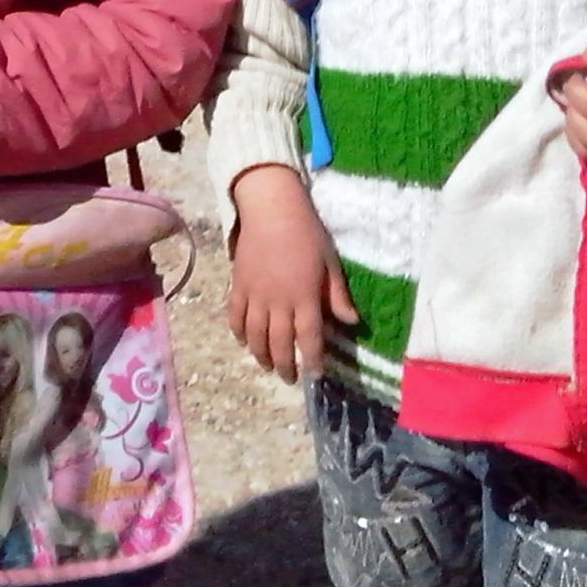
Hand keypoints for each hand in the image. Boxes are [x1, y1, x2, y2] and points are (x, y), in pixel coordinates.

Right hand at [225, 166, 356, 385]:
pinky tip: (244, 341)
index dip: (313, 359)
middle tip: (290, 378)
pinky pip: (235, 316)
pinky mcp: (238, 285)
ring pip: (255, 335)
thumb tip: (351, 322)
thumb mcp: (330, 262)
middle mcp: (278, 301)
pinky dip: (238, 332)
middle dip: (285, 366)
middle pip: (279, 343)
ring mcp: (255, 294)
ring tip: (268, 366)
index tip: (316, 373)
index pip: (309, 338)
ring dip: (261, 355)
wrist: (270, 208)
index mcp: (304, 296)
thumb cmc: (306, 233)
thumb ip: (337, 295)